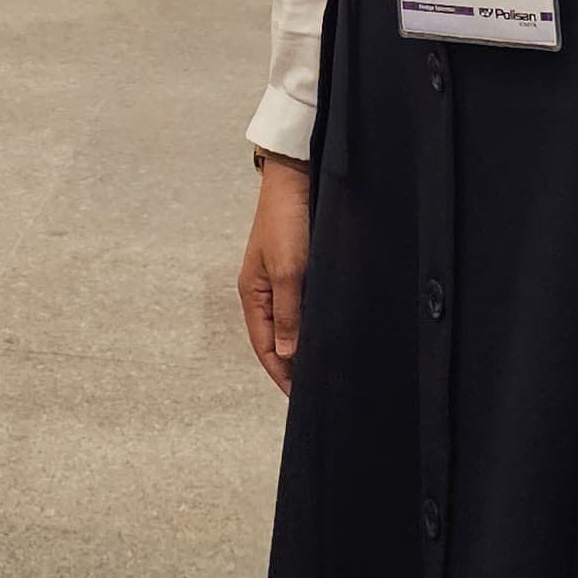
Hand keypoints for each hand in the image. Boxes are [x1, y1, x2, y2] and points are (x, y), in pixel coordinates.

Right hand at [238, 157, 310, 393]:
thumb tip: (286, 353)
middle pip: (274, 339)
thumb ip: (288, 314)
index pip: (264, 346)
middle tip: (315, 389)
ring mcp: (279, 280)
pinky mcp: (295, 269)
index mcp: (252, 294)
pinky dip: (310, 325)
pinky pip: (300, 307)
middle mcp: (263, 292)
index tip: (300, 398)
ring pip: (289, 325)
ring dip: (301, 346)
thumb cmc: (287, 222)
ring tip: (322, 369)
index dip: (281, 373)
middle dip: (291, 366)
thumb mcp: (289, 271)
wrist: (295, 179)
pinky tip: (325, 333)